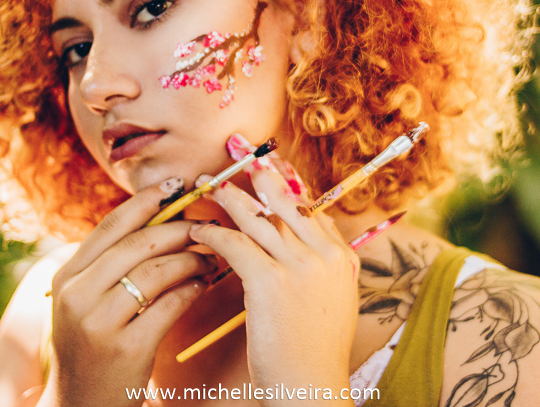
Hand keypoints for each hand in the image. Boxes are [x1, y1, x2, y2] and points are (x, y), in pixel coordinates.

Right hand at [39, 178, 218, 406]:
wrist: (79, 405)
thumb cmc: (92, 344)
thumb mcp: (84, 301)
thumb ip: (108, 263)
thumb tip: (157, 217)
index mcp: (66, 277)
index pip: (110, 226)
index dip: (147, 201)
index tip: (177, 185)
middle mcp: (76, 296)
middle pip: (138, 244)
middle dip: (179, 230)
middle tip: (207, 226)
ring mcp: (99, 323)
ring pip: (156, 272)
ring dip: (191, 259)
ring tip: (209, 257)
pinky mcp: (126, 349)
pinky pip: (169, 305)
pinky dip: (191, 289)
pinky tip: (202, 284)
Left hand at [190, 136, 358, 405]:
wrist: (311, 387)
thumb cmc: (314, 352)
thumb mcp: (332, 301)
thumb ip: (322, 265)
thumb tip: (307, 235)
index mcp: (341, 258)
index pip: (310, 207)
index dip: (285, 184)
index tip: (267, 165)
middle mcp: (325, 254)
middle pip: (285, 200)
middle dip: (257, 175)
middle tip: (235, 156)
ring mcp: (300, 265)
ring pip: (256, 216)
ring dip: (227, 198)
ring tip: (206, 188)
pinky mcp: (270, 281)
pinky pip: (235, 243)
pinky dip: (212, 234)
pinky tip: (198, 233)